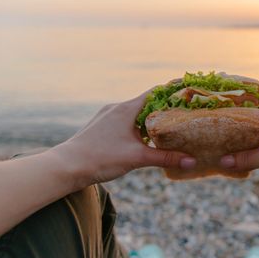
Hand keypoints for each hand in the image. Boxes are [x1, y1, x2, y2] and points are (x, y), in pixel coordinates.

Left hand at [48, 89, 195, 190]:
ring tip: (168, 127)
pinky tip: (143, 139)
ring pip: (135, 113)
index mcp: (126, 109)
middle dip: (165, 107)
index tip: (189, 91)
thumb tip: (192, 161)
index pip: (156, 92)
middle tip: (184, 113)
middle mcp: (117, 108)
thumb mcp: (137, 158)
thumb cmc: (100, 158)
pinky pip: (125, 122)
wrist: (66, 167)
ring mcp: (107, 117)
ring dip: (151, 119)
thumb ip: (166, 158)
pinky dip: (138, 126)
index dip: (173, 91)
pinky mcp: (101, 127)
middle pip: (147, 102)